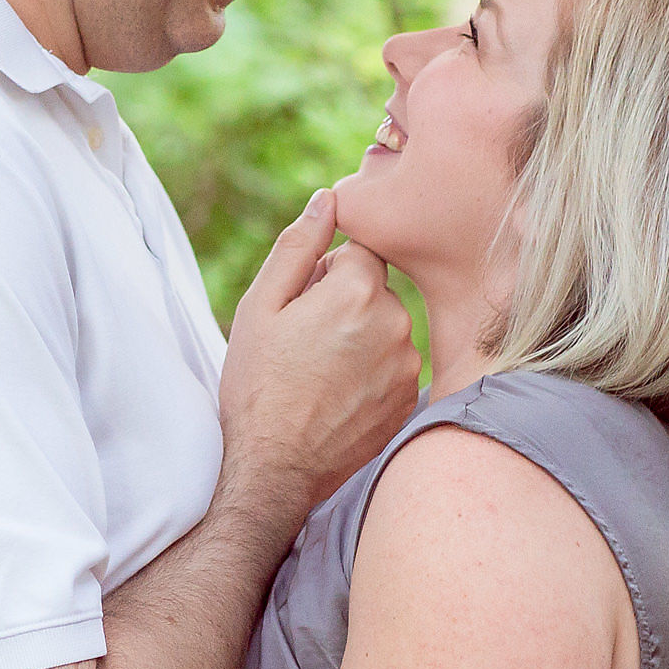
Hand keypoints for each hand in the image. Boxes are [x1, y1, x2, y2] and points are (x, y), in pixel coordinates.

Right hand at [219, 188, 421, 517]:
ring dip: (358, 341)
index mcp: (358, 290)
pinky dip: (369, 375)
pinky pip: (392, 367)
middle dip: (344, 306)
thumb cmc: (258, 385)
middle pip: (374, 291)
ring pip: (385, 330)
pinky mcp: (409, 400)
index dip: (323, 276)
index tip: (301, 308)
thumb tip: (328, 198)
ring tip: (318, 376)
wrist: (275, 470)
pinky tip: (336, 398)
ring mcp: (407, 366)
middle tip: (303, 345)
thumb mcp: (261, 307)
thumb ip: (299, 246)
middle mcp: (396, 323)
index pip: (358, 253)